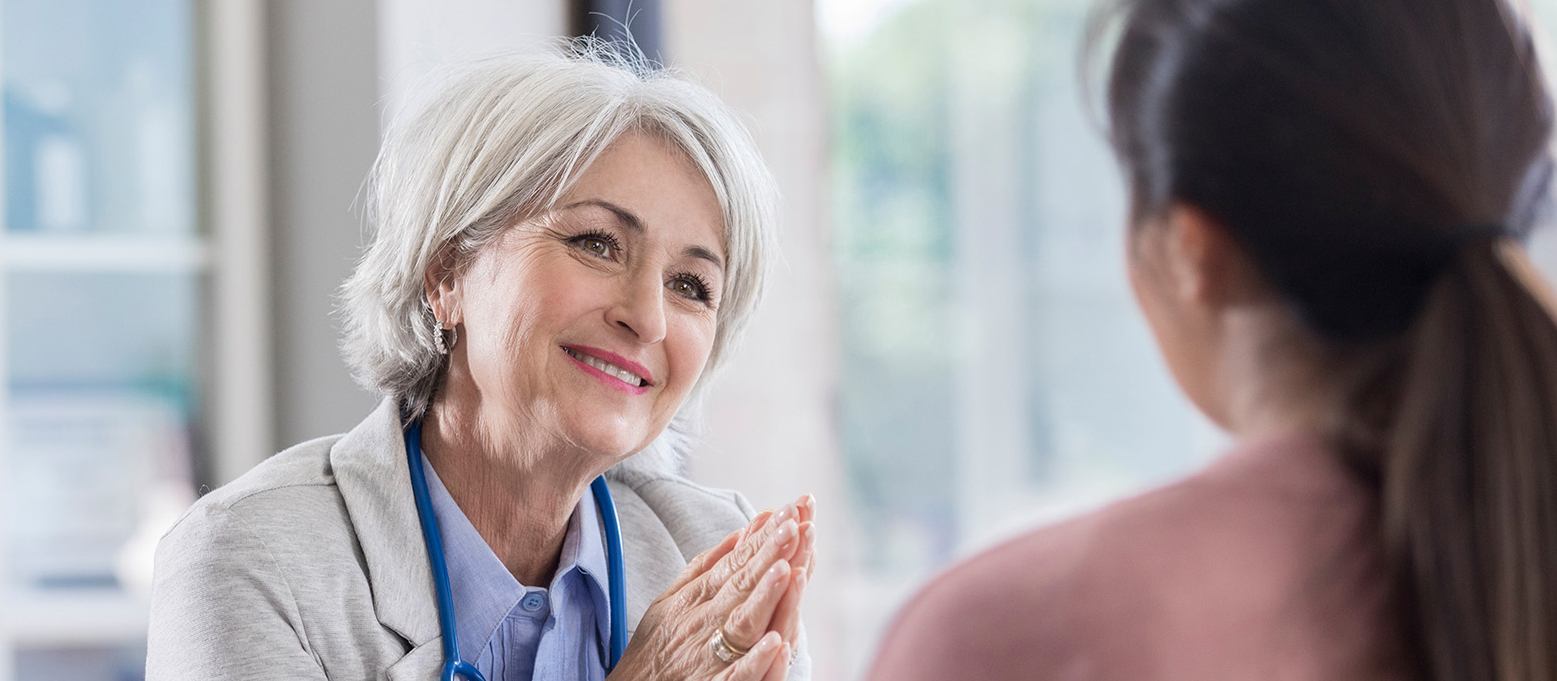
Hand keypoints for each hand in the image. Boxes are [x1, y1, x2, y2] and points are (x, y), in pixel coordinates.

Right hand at [608, 495, 816, 680]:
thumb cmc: (654, 648)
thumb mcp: (669, 600)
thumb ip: (706, 567)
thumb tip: (741, 533)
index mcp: (695, 598)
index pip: (735, 563)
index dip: (762, 538)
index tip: (788, 511)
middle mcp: (702, 622)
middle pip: (742, 584)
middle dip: (770, 554)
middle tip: (795, 525)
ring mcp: (707, 656)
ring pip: (742, 623)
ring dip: (765, 596)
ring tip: (788, 569)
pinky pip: (736, 676)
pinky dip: (755, 660)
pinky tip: (776, 643)